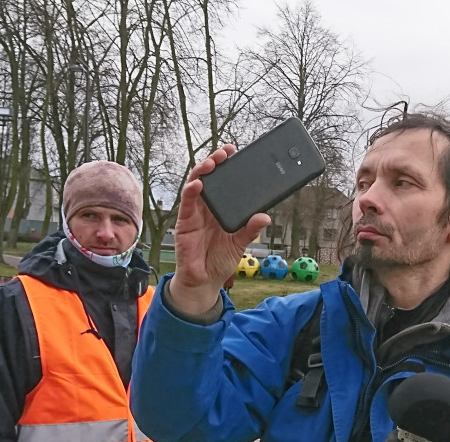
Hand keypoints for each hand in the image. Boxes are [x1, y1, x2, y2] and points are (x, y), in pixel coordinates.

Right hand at [171, 145, 270, 314]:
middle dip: (216, 161)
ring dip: (203, 171)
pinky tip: (198, 184)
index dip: (229, 166)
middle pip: (210, 178)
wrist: (204, 281)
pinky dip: (191, 191)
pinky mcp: (185, 222)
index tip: (236, 152)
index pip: (225, 183)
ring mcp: (195, 213)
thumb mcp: (240, 244)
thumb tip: (265, 217)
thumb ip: (250, 230)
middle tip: (226, 152)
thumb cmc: (220, 261)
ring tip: (213, 162)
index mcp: (222, 209)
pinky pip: (187, 203)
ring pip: (196, 184)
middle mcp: (207, 207)